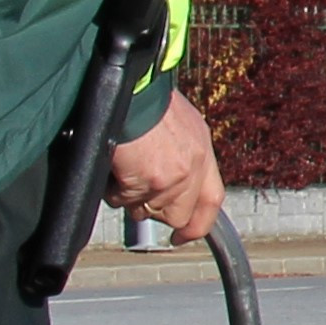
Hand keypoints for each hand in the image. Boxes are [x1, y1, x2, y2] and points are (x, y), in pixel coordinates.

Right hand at [103, 95, 224, 241]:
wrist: (129, 87)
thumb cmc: (144, 98)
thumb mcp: (178, 123)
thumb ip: (181, 153)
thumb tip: (166, 179)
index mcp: (202, 150)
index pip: (212, 200)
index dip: (198, 224)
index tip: (182, 237)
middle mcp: (193, 167)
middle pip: (178, 215)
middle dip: (154, 211)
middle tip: (135, 192)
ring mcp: (173, 177)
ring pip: (146, 210)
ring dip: (129, 197)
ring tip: (122, 168)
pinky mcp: (149, 181)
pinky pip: (124, 201)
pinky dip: (113, 190)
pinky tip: (113, 166)